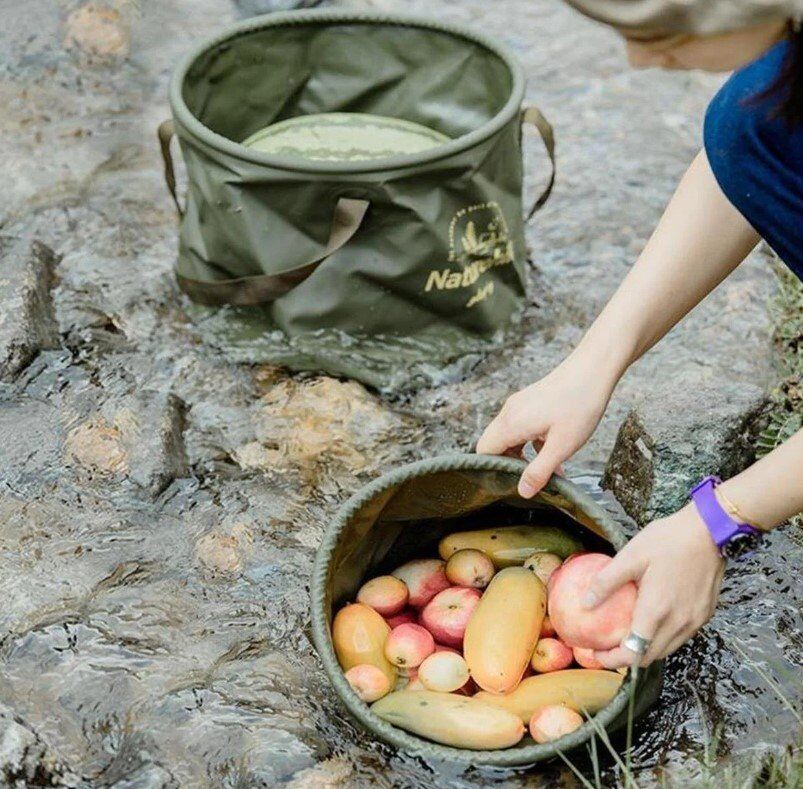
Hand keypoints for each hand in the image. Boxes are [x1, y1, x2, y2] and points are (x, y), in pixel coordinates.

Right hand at [476, 354, 614, 497]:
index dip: (492, 470)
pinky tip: (553, 451)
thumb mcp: (561, 446)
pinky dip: (531, 442)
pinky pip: (521, 427)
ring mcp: (519, 405)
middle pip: (494, 445)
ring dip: (523, 455)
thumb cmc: (580, 404)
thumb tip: (522, 491)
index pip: (484, 452)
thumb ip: (539, 471)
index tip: (510, 484)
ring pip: (509, 437)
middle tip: (529, 479)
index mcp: (511, 424)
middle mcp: (509, 412)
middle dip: (509, 465)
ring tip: (546, 469)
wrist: (593, 369)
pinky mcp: (530, 402)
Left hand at [586, 505, 725, 667]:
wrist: (710, 531)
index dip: (612, 659)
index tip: (595, 652)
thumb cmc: (668, 540)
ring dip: (645, 649)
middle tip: (605, 645)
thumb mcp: (630, 556)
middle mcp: (679, 623)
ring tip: (625, 636)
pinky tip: (649, 622)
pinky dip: (661, 638)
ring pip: (666, 649)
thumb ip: (606, 582)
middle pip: (649, 656)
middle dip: (625, 658)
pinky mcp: (704, 615)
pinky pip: (680, 637)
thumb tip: (585, 603)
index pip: (633, 653)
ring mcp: (694, 621)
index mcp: (657, 611)